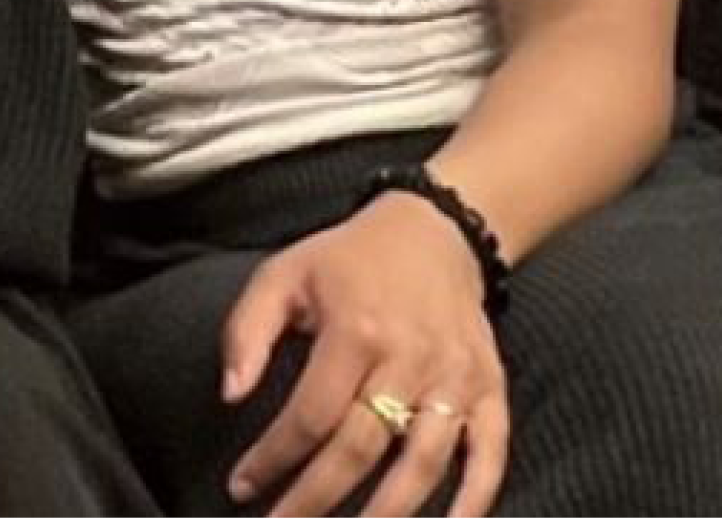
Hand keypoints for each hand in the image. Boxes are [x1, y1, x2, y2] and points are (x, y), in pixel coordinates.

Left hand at [220, 194, 511, 517]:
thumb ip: (247, 332)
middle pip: (361, 449)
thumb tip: (230, 394)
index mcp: (356, 330)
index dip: (273, 459)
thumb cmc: (347, 259)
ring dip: (388, 513)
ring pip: (424, 462)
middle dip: (316, 500)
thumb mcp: (282, 275)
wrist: (435, 231)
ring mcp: (456, 379)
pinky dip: (475, 499)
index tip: (240, 488)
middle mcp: (411, 359)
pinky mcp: (491, 389)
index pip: (311, 416)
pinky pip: (489, 453)